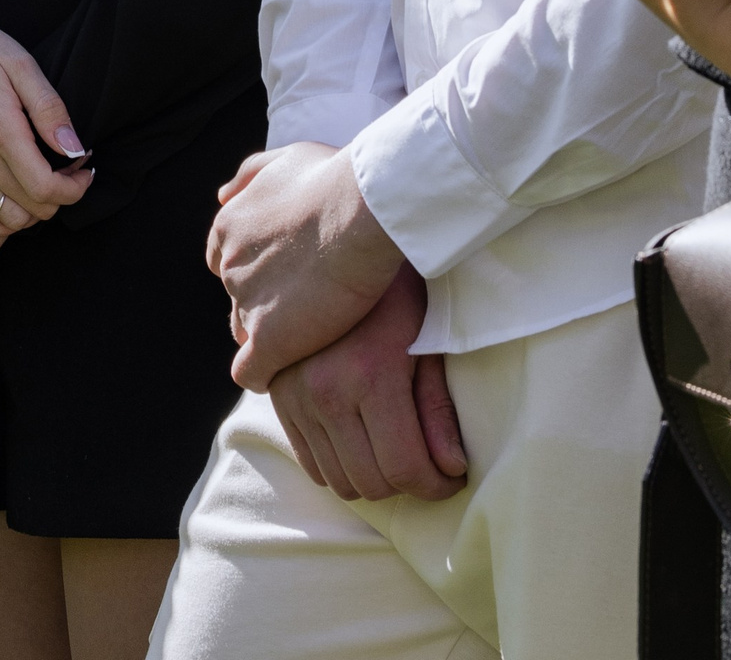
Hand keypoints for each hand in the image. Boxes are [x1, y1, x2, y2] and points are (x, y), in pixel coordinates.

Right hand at [0, 0, 94, 231]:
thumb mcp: (18, 62)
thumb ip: (48, 108)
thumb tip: (74, 148)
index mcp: (0, 129)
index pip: (47, 188)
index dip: (76, 188)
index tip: (84, 170)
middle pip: (33, 208)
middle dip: (60, 194)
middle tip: (66, 170)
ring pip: (8, 218)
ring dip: (33, 208)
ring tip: (38, 182)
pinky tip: (8, 201)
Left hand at [208, 141, 403, 391]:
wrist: (361, 209)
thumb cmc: (333, 178)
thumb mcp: (285, 159)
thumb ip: (250, 176)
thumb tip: (222, 195)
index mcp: (229, 226)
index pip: (227, 261)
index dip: (258, 274)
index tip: (289, 279)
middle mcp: (228, 264)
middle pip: (238, 298)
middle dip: (266, 305)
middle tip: (308, 309)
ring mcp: (246, 303)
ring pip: (246, 333)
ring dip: (273, 338)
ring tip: (311, 341)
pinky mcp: (269, 338)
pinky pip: (251, 372)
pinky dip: (267, 375)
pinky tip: (290, 372)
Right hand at [270, 265, 467, 503]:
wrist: (339, 244)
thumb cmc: (397, 292)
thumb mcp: (427, 342)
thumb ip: (438, 408)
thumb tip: (452, 467)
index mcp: (369, 374)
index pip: (404, 469)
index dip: (436, 486)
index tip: (452, 478)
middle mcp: (324, 388)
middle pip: (371, 482)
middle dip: (406, 483)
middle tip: (427, 464)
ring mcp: (294, 392)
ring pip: (337, 479)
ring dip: (371, 477)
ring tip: (395, 451)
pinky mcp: (278, 392)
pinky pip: (309, 461)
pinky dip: (338, 464)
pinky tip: (362, 441)